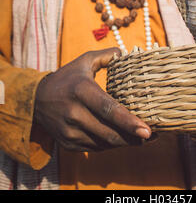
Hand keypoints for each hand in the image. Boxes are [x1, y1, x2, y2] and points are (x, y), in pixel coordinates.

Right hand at [33, 48, 151, 151]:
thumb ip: (106, 56)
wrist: (36, 100)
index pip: (108, 109)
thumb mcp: (84, 61)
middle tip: (153, 136)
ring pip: (104, 144)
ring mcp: (69, 131)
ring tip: (142, 139)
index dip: (129, 122)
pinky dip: (111, 145)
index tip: (147, 130)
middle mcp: (74, 113)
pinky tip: (122, 138)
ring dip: (125, 143)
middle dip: (133, 138)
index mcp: (81, 90)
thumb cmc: (67, 77)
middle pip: (110, 132)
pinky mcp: (68, 144)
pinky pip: (96, 148)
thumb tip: (127, 54)